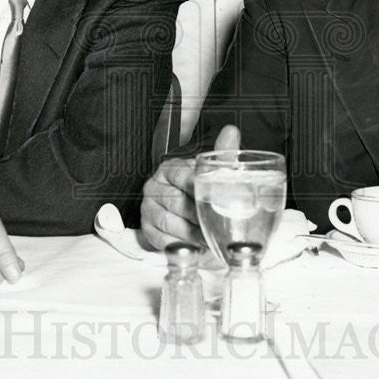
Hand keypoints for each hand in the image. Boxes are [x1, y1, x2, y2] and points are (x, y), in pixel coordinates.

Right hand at [140, 124, 239, 249]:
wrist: (180, 202)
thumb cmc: (195, 185)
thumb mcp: (209, 169)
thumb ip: (221, 153)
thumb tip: (231, 132)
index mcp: (169, 169)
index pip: (181, 175)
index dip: (197, 187)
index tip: (212, 197)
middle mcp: (154, 186)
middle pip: (176, 202)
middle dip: (198, 215)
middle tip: (217, 224)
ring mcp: (148, 207)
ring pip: (169, 222)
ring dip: (191, 233)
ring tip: (209, 238)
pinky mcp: (147, 227)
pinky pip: (161, 238)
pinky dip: (179, 244)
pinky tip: (194, 246)